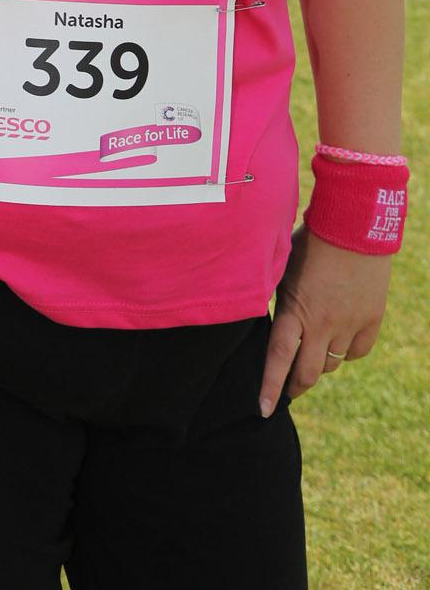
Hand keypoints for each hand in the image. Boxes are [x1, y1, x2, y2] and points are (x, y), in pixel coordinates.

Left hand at [260, 225, 391, 415]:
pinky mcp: (371, 319)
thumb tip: (264, 315)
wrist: (353, 225)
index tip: (263, 409)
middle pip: (308, 372)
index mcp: (295, 309)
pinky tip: (338, 341)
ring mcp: (350, 323)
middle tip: (288, 392)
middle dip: (295, 387)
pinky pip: (358, 351)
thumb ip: (276, 296)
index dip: (270, 386)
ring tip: (311, 355)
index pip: (279, 358)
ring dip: (320, 364)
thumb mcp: (283, 267)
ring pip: (333, 363)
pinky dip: (346, 352)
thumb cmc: (310, 240)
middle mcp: (323, 323)